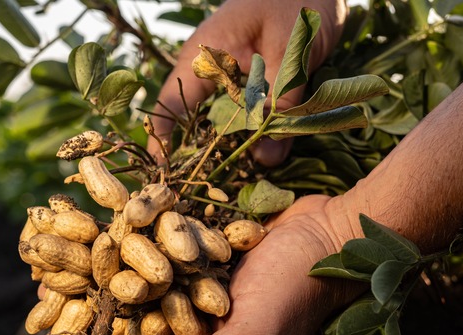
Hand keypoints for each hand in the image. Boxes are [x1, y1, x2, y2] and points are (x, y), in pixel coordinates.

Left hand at [42, 194, 363, 334]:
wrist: (333, 232)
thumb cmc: (299, 289)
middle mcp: (192, 326)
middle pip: (127, 326)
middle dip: (85, 314)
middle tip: (44, 298)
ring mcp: (193, 289)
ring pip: (133, 288)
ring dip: (98, 276)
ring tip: (61, 262)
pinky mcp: (197, 254)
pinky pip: (151, 254)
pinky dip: (125, 245)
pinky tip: (98, 230)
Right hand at [149, 0, 346, 165]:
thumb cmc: (299, 0)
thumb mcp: (292, 52)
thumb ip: (280, 103)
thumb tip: (265, 159)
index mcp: (205, 54)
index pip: (171, 102)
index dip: (163, 139)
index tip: (164, 173)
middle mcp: (209, 68)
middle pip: (193, 119)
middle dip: (200, 154)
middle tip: (205, 188)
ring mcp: (229, 74)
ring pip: (222, 120)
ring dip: (231, 146)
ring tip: (238, 175)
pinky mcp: (251, 79)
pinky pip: (245, 112)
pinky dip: (253, 132)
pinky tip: (265, 151)